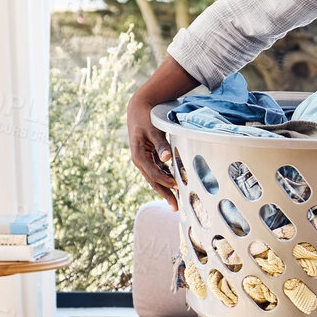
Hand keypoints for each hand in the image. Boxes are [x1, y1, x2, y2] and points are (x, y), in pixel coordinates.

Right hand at [129, 56, 203, 208]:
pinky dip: (166, 179)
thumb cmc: (145, 118)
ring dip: (166, 189)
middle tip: (175, 207)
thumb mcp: (153, 129)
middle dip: (164, 194)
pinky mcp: (149, 158)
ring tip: (177, 202)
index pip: (153, 173)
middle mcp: (140, 160)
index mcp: (138, 155)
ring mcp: (144, 160)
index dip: (165, 181)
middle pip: (153, 181)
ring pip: (155, 178)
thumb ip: (161, 144)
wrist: (138, 108)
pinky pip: (158, 171)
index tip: (177, 187)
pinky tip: (175, 186)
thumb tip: (166, 159)